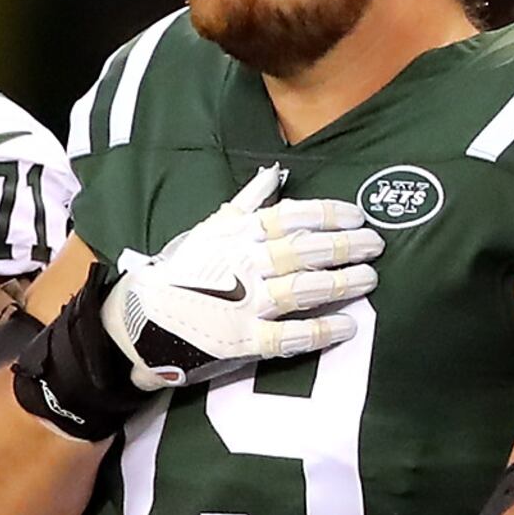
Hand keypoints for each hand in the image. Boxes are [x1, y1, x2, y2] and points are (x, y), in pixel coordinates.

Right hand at [98, 169, 382, 386]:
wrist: (137, 321)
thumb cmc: (178, 272)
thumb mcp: (208, 228)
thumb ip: (246, 202)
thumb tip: (275, 173)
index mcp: (237, 233)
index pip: (291, 215)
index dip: (329, 214)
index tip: (357, 215)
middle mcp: (245, 264)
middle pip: (305, 251)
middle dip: (345, 246)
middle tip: (376, 245)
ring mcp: (245, 303)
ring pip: (303, 288)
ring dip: (341, 282)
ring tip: (370, 279)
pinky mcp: (243, 341)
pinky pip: (290, 336)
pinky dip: (320, 330)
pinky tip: (348, 326)